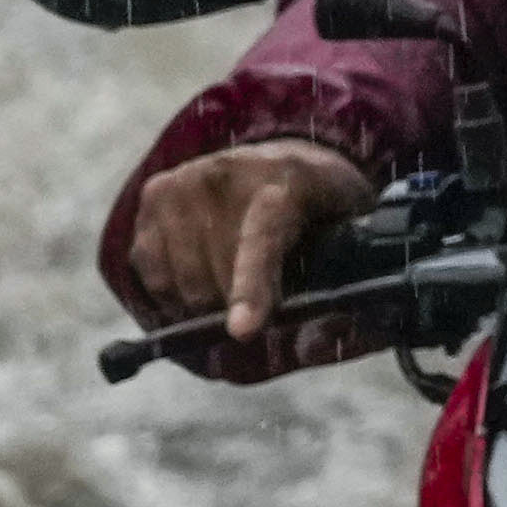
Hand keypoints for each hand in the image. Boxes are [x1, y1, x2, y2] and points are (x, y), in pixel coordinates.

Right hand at [122, 142, 382, 376]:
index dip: (251, 288)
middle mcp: (228, 172)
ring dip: (205, 306)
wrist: (286, 161)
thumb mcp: (353, 238)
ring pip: (182, 281)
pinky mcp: (155, 194)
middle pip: (216, 275)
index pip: (261, 238)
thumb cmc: (323, 209)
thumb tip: (317, 345)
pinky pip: (153, 274)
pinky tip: (202, 284)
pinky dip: (174, 296)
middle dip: (235, 311)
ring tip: (233, 295)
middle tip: (258, 315)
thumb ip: (343, 293)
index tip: (243, 331)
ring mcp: (185, 180)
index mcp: (288, 180)